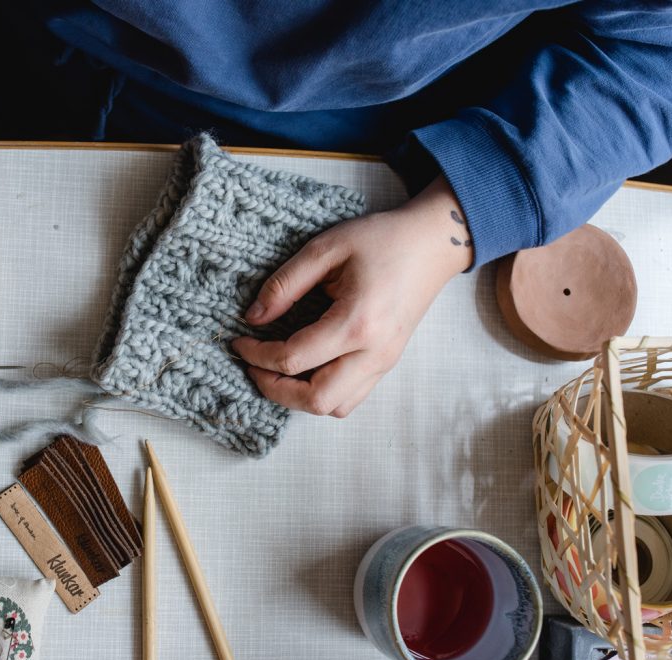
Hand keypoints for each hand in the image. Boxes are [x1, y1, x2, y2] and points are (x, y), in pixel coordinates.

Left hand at [231, 175, 471, 416]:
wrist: (433, 243)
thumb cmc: (382, 239)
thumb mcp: (325, 249)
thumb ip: (284, 285)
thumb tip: (252, 318)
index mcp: (357, 323)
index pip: (293, 359)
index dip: (256, 355)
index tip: (238, 341)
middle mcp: (374, 353)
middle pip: (316, 401)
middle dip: (274, 389)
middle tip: (252, 365)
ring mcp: (385, 362)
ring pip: (335, 407)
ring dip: (298, 396)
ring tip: (276, 369)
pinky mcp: (387, 363)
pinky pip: (351, 397)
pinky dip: (321, 392)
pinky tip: (304, 367)